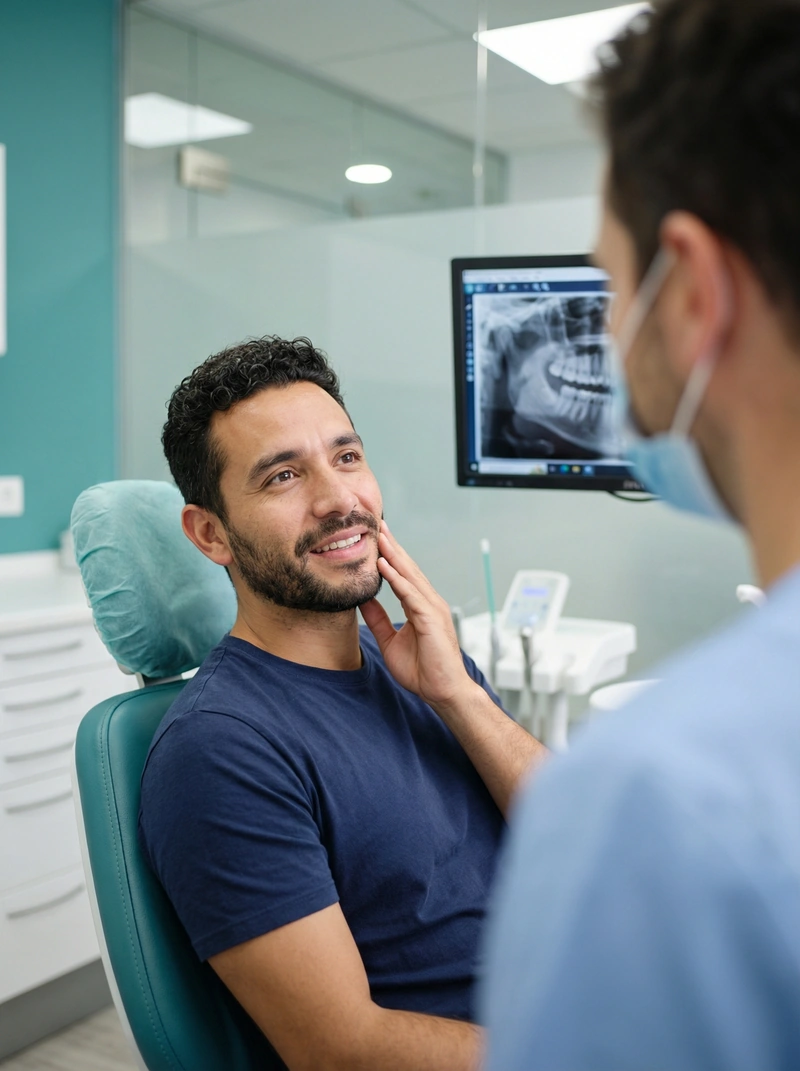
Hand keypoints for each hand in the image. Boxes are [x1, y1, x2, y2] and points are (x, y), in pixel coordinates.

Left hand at [360, 522, 475, 709]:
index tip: (376, 538)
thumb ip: (378, 619)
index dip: (390, 556)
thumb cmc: (422, 670)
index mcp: (420, 606)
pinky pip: (411, 594)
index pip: (403, 575)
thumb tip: (362, 600)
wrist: (442, 691)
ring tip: (379, 536)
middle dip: (392, 546)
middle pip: (408, 568)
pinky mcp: (431, 619)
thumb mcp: (390, 640)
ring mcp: (432, 608)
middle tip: (378, 524)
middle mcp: (428, 602)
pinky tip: (384, 565)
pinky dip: (397, 578)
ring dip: (394, 554)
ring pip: (410, 575)